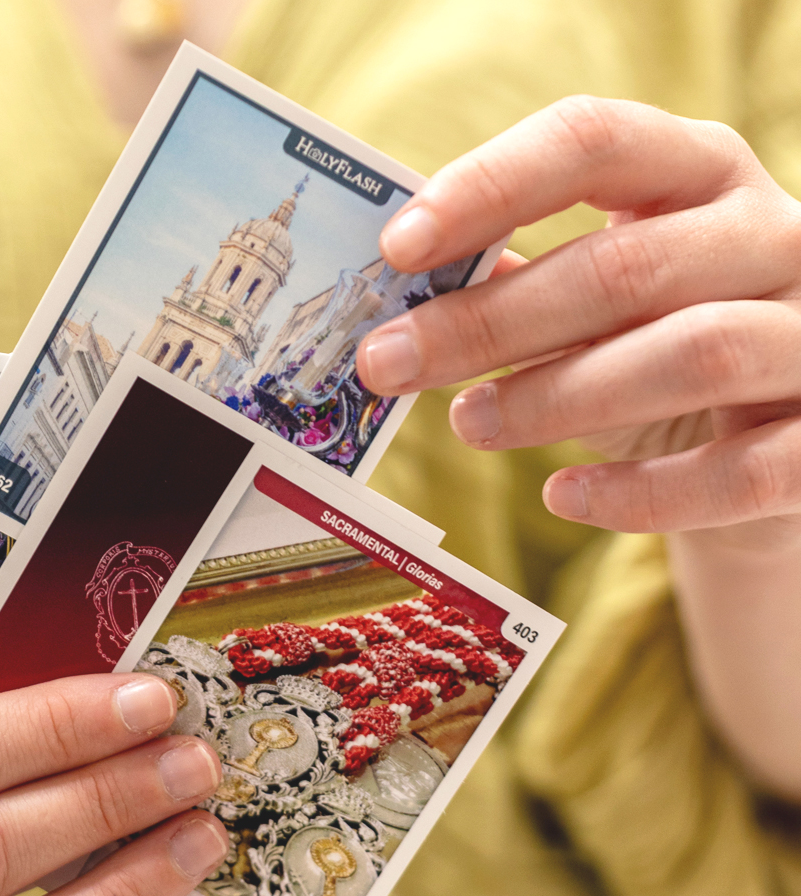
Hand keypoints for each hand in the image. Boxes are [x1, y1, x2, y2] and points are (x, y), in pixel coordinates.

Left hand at [358, 96, 800, 541]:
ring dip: (556, 397)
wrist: (777, 441)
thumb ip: (523, 286)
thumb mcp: (602, 301)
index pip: (594, 143)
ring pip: (690, 354)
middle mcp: (773, 237)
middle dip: (488, 321)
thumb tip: (399, 298)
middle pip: (624, 266)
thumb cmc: (662, 350)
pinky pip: (739, 471)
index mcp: (701, 175)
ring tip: (466, 424)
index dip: (489, 186)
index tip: (396, 247)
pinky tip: (562, 498)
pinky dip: (640, 491)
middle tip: (389, 363)